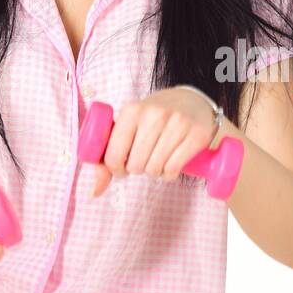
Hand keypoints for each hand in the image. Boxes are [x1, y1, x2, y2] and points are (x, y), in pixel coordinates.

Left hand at [91, 86, 217, 197]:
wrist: (191, 101)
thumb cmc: (153, 118)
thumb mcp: (128, 126)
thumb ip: (107, 156)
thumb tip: (95, 191)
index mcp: (132, 110)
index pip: (113, 155)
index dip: (116, 168)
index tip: (122, 165)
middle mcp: (155, 114)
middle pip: (136, 165)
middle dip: (138, 168)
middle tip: (144, 159)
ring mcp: (178, 123)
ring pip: (155, 169)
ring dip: (155, 171)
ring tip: (158, 159)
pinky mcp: (197, 135)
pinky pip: (173, 169)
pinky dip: (169, 174)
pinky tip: (170, 163)